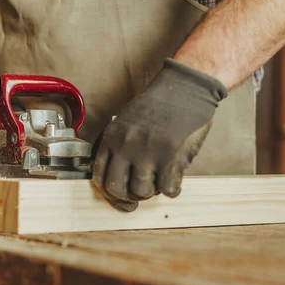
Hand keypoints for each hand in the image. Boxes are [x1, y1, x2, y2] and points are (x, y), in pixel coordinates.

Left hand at [92, 58, 227, 211]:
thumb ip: (119, 146)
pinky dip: (172, 189)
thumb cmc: (159, 104)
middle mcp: (125, 146)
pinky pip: (167, 189)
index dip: (109, 191)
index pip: (98, 176)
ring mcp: (147, 153)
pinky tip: (175, 180)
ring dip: (152, 191)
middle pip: (116, 189)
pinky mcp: (170, 157)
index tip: (120, 194)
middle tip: (140, 192)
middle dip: (128, 196)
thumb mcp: (127, 121)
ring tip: (160, 180)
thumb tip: (119, 174)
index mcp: (112, 137)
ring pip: (141, 191)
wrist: (185, 87)